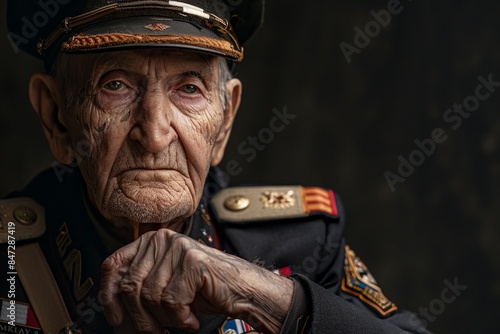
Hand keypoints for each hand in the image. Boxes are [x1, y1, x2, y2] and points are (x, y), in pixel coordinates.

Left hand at [100, 228, 292, 333]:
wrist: (241, 291)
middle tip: (156, 332)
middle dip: (141, 318)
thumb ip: (139, 288)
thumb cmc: (204, 290)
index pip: (113, 265)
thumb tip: (111, 311)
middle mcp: (162, 239)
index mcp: (151, 241)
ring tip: (181, 319)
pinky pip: (172, 301)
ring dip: (165, 319)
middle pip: (131, 286)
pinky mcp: (193, 262)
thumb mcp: (164, 287)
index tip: (115, 318)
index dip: (108, 295)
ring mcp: (178, 248)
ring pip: (150, 296)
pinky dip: (181, 319)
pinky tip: (192, 318)